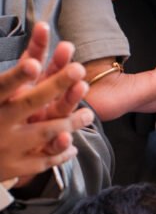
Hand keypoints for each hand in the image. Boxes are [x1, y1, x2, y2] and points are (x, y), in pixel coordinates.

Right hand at [0, 22, 92, 185]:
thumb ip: (18, 74)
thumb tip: (37, 46)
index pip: (3, 85)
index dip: (19, 75)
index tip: (35, 64)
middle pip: (32, 102)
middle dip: (56, 86)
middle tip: (78, 70)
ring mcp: (9, 146)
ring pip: (46, 131)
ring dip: (70, 121)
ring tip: (88, 115)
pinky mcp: (16, 166)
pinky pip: (43, 160)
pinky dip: (60, 152)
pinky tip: (73, 145)